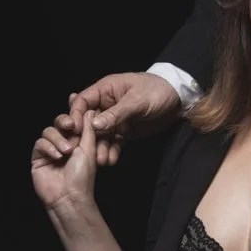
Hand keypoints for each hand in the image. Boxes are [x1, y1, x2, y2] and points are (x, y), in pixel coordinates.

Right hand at [31, 108, 97, 214]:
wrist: (69, 197)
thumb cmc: (82, 176)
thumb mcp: (89, 150)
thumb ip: (88, 129)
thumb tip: (90, 110)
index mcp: (77, 140)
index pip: (73, 120)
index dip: (73, 111)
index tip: (74, 101)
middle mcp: (63, 143)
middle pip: (58, 123)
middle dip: (64, 121)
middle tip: (70, 125)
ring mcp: (50, 150)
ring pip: (48, 131)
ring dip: (58, 139)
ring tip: (67, 151)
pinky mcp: (38, 158)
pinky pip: (39, 144)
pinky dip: (48, 147)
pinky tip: (57, 156)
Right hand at [54, 73, 181, 165]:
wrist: (178, 100)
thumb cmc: (156, 91)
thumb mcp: (136, 100)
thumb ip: (115, 113)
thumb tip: (93, 124)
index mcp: (105, 90)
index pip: (82, 102)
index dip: (75, 115)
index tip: (72, 131)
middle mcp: (106, 105)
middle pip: (88, 121)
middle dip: (86, 137)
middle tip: (83, 151)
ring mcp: (114, 119)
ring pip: (100, 135)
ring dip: (99, 147)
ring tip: (101, 160)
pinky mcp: (124, 131)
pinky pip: (114, 142)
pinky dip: (111, 150)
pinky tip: (111, 160)